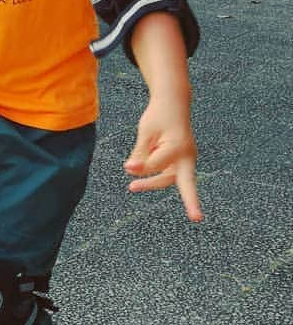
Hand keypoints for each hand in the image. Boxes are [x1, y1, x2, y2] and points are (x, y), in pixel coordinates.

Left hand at [124, 99, 202, 221]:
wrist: (173, 105)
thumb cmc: (158, 117)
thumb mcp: (146, 132)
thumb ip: (140, 153)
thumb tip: (130, 171)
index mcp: (178, 146)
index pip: (157, 163)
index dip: (140, 166)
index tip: (128, 168)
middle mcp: (187, 155)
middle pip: (186, 182)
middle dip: (192, 201)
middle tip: (197, 219)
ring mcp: (186, 160)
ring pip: (170, 179)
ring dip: (152, 182)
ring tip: (132, 187)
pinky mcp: (181, 162)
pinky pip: (167, 172)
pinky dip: (154, 172)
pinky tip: (140, 171)